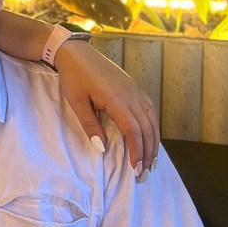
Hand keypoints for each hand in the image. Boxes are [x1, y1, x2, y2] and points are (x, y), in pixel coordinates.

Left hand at [53, 40, 157, 179]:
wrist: (76, 52)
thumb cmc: (73, 76)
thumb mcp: (77, 102)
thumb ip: (90, 125)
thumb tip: (102, 149)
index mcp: (117, 99)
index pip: (134, 131)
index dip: (137, 152)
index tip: (136, 170)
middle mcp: (132, 95)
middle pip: (147, 129)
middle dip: (147, 153)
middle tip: (144, 174)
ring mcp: (136, 90)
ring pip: (152, 121)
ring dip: (154, 143)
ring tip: (151, 162)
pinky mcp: (136, 88)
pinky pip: (150, 111)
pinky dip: (153, 128)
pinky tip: (151, 139)